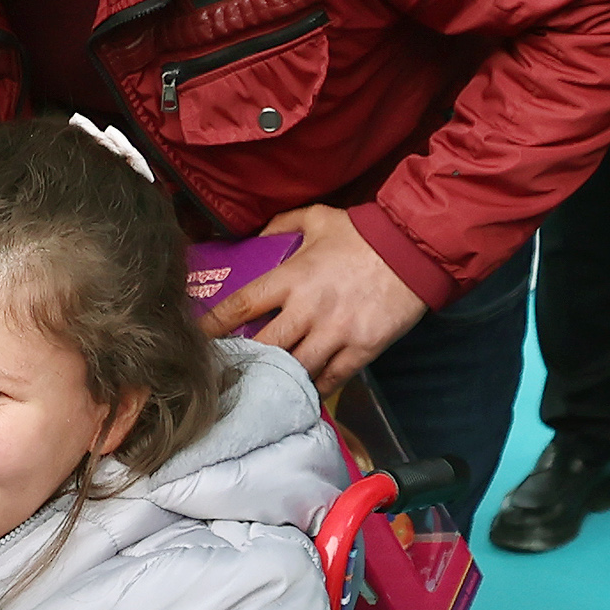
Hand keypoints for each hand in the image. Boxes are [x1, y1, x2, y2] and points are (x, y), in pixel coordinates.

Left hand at [207, 204, 425, 390]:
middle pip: (263, 347)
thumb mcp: (318, 218)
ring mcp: (335, 333)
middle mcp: (308, 310)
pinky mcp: (360, 349)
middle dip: (244, 360)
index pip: (240, 306)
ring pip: (295, 368)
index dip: (213, 325)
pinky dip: (313, 387)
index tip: (197, 337)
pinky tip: (301, 391)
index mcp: (291, 278)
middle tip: (228, 370)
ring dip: (278, 378)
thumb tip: (256, 236)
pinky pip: (330, 379)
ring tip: (261, 386)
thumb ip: (282, 224)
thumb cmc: (363, 233)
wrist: (413, 250)